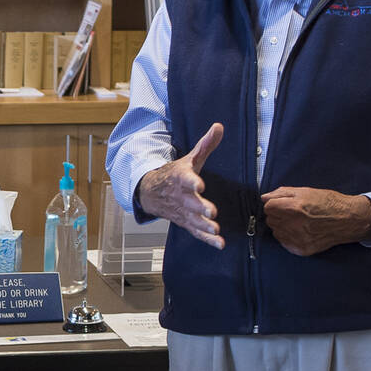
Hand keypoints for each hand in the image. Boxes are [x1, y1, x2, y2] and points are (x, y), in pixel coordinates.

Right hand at [135, 124, 224, 247]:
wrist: (151, 192)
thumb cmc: (174, 175)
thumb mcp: (189, 159)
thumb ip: (205, 145)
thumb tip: (219, 127)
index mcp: (180, 178)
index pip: (185, 179)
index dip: (192, 182)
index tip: (199, 184)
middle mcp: (180, 197)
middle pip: (189, 203)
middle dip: (199, 208)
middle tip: (211, 212)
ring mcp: (182, 211)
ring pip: (192, 220)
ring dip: (204, 226)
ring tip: (216, 230)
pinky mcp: (186, 222)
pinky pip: (196, 232)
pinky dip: (207, 239)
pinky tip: (219, 243)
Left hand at [260, 186, 370, 256]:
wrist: (347, 219)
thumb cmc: (328, 202)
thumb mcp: (305, 191)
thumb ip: (282, 193)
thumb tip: (264, 197)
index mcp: (293, 208)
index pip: (268, 207)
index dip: (274, 204)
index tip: (282, 204)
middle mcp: (293, 225)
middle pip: (271, 220)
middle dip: (278, 214)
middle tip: (292, 212)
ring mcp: (297, 239)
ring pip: (276, 232)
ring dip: (282, 226)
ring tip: (298, 221)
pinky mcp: (301, 249)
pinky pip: (285, 243)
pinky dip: (289, 237)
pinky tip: (301, 231)